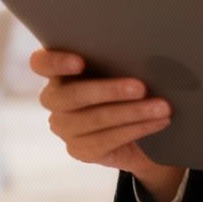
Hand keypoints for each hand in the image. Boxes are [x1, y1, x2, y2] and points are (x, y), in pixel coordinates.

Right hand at [32, 48, 185, 201]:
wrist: (139, 129)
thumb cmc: (127, 86)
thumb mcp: (121, 69)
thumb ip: (118, 59)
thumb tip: (145, 51)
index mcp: (58, 71)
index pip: (41, 63)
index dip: (56, 62)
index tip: (80, 62)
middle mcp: (54, 99)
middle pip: (71, 95)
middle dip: (109, 90)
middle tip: (140, 87)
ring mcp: (64, 127)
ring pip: (94, 119)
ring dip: (132, 112)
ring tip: (162, 107)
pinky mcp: (79, 150)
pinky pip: (107, 140)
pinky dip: (137, 129)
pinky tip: (158, 122)